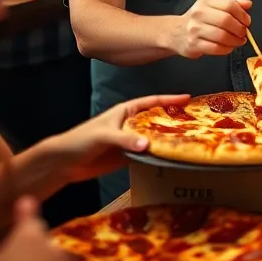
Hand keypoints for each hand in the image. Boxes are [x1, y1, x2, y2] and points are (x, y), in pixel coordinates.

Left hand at [46, 94, 190, 183]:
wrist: (65, 163)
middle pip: (158, 119)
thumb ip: (125, 139)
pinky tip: (172, 157)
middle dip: (175, 119)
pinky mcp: (129, 156)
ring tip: (190, 140)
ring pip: (155, 137)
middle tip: (197, 122)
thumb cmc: (80, 140)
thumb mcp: (104, 135)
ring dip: (169, 139)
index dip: (170, 99)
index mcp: (126, 111)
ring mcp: (131, 141)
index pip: (152, 102)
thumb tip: (147, 145)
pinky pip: (149, 154)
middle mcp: (131, 124)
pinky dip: (159, 155)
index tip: (188, 98)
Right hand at [170, 0, 251, 57]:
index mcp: (206, 0)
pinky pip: (216, 48)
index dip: (242, 15)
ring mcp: (194, 29)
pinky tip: (229, 47)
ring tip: (238, 41)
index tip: (247, 21)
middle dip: (240, 29)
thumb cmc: (200, 19)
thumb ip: (232, 4)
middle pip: (227, 20)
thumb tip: (248, 4)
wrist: (175, 32)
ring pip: (223, 36)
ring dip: (235, 40)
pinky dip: (227, 49)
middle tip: (243, 33)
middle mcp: (199, 13)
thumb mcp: (214, 7)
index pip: (230, 4)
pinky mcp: (193, 44)